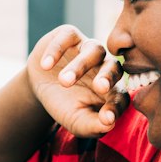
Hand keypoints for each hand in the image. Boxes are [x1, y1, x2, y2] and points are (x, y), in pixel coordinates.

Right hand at [25, 24, 121, 138]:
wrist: (39, 85)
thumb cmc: (63, 104)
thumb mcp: (76, 120)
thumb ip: (92, 126)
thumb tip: (109, 124)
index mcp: (112, 89)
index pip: (121, 97)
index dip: (116, 107)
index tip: (106, 119)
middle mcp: (105, 66)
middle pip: (114, 68)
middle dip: (107, 77)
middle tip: (99, 87)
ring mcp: (89, 48)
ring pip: (94, 51)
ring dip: (79, 66)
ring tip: (63, 81)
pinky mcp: (70, 35)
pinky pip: (68, 37)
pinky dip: (56, 50)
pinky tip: (46, 65)